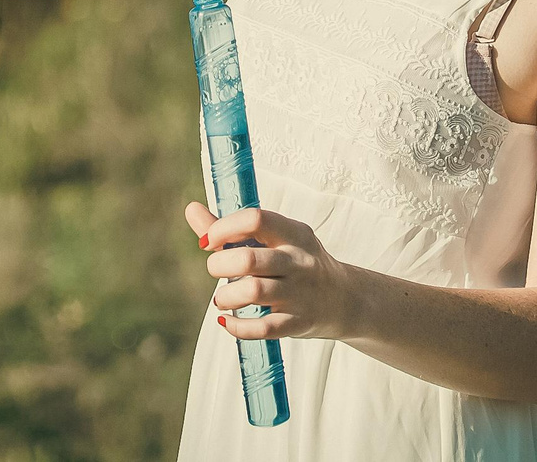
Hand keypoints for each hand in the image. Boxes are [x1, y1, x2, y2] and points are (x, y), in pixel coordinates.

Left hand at [185, 200, 358, 342]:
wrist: (344, 299)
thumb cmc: (298, 263)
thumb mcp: (276, 239)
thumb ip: (232, 228)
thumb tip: (192, 209)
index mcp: (293, 233)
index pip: (256, 219)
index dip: (224, 228)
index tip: (209, 241)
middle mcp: (298, 261)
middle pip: (249, 259)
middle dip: (219, 265)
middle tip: (216, 270)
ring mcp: (300, 293)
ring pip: (253, 292)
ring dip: (226, 297)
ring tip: (223, 298)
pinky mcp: (298, 323)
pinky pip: (262, 328)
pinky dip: (237, 326)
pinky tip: (228, 321)